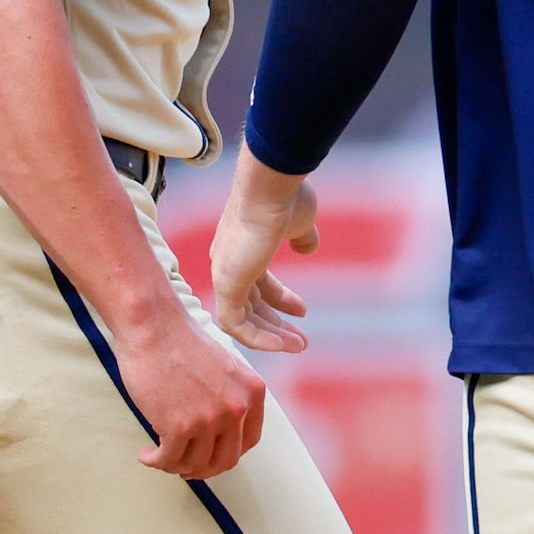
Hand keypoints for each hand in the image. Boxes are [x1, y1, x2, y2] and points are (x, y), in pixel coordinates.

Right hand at [119, 309, 267, 480]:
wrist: (153, 324)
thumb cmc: (178, 340)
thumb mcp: (223, 366)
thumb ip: (229, 394)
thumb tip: (217, 429)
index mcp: (252, 391)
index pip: (249, 441)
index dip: (226, 454)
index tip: (209, 455)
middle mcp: (237, 408)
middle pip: (225, 460)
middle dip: (203, 469)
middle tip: (183, 466)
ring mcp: (210, 419)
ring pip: (196, 464)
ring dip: (174, 465)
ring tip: (158, 456)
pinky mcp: (179, 426)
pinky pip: (169, 459)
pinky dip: (155, 462)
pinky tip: (145, 454)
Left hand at [210, 159, 320, 354]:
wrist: (270, 187)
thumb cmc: (284, 199)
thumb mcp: (300, 222)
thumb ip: (303, 237)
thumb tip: (308, 248)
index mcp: (243, 248)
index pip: (258, 283)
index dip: (280, 300)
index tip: (302, 312)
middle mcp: (229, 263)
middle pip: (250, 304)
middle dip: (275, 324)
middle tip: (299, 339)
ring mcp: (225, 274)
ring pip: (242, 319)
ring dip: (270, 336)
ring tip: (297, 346)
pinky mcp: (226, 285)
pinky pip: (235, 325)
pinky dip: (257, 339)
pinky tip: (283, 345)